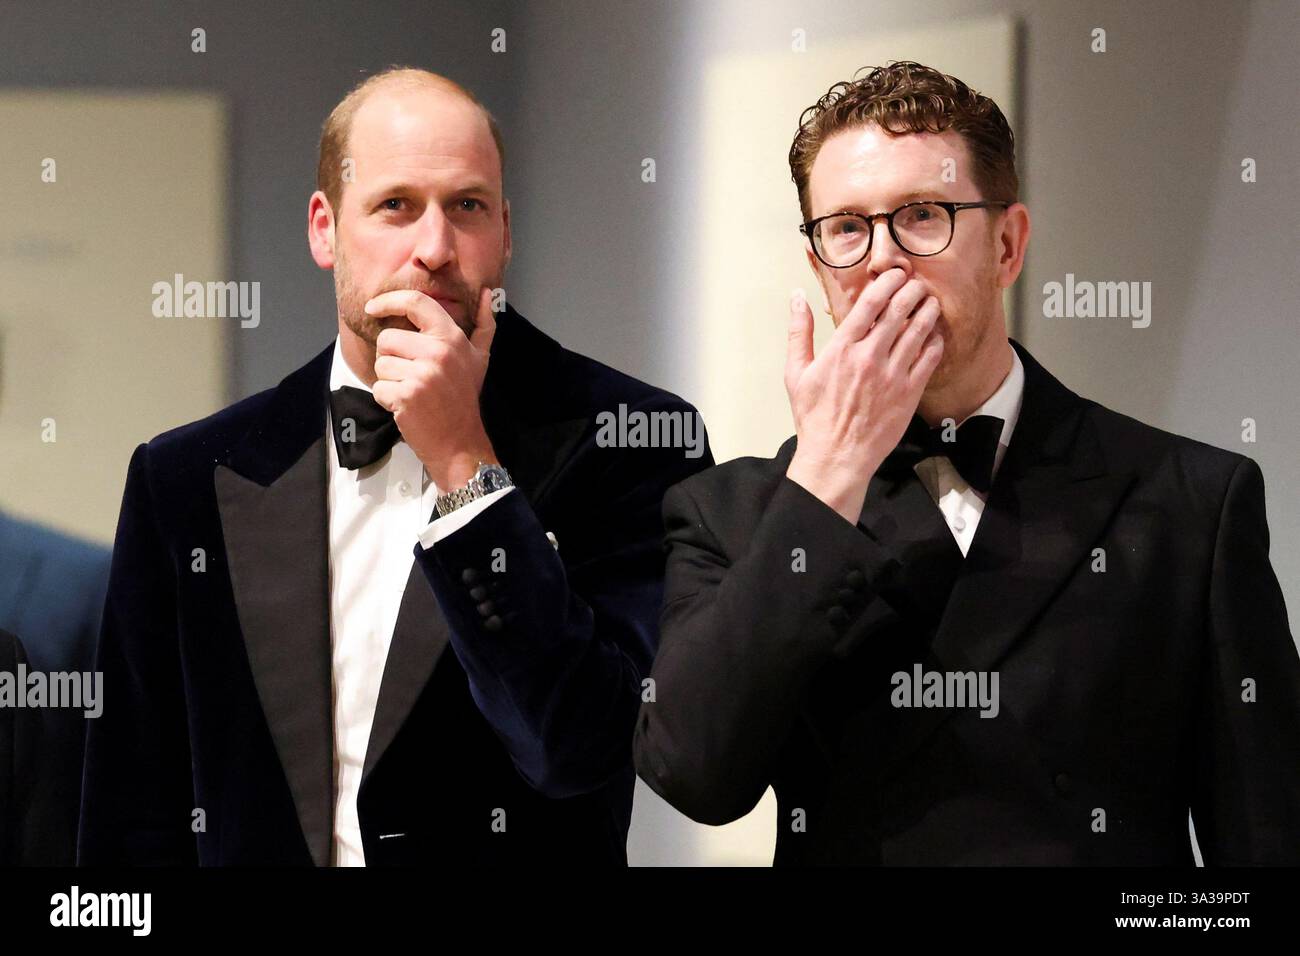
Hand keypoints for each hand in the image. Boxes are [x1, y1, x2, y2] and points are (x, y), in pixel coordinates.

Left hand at [369, 285, 498, 490]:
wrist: (459, 442)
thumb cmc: (464, 397)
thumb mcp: (479, 358)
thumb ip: (484, 324)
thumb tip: (486, 293)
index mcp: (452, 338)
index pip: (415, 303)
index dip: (389, 300)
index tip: (373, 307)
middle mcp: (439, 352)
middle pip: (388, 338)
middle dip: (392, 358)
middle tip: (412, 375)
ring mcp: (423, 374)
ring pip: (381, 363)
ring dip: (389, 380)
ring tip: (411, 391)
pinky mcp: (407, 395)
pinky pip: (378, 387)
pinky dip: (386, 399)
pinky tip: (406, 406)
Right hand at [784, 268, 943, 522]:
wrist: (836, 456)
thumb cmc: (815, 417)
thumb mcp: (796, 372)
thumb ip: (799, 332)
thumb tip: (797, 297)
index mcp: (842, 348)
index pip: (870, 303)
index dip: (887, 282)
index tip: (896, 274)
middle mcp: (869, 357)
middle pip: (899, 310)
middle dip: (912, 291)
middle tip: (918, 285)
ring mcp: (892, 375)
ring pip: (919, 331)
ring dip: (928, 311)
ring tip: (931, 302)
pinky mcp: (909, 393)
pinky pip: (929, 359)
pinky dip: (935, 341)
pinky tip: (935, 335)